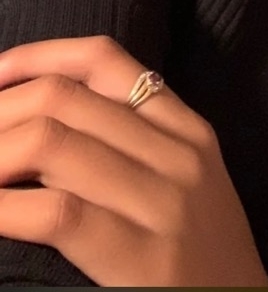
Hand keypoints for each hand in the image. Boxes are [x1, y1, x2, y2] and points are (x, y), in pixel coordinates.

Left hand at [0, 35, 267, 286]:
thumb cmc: (199, 258)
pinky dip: (4, 208)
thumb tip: (38, 120)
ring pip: (53, 143)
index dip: (38, 58)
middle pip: (64, 98)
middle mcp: (177, 153)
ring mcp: (164, 203)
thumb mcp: (184, 184)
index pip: (104, 60)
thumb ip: (131, 146)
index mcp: (187, 129)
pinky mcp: (143, 258)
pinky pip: (56, 213)